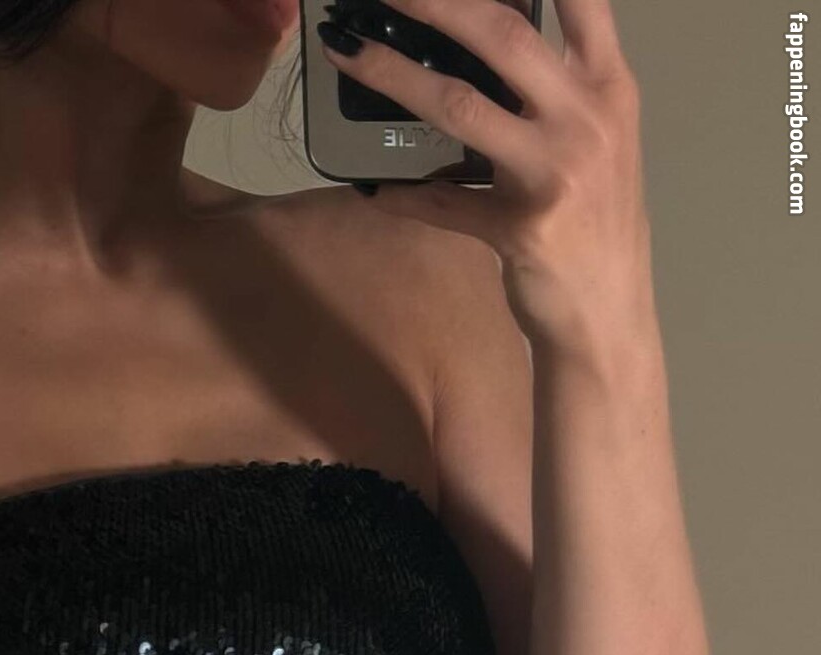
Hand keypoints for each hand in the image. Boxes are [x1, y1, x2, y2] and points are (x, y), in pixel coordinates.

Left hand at [318, 0, 654, 354]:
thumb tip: (481, 40)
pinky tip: (374, 187)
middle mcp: (588, 120)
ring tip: (350, 53)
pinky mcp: (522, 230)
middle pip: (504, 34)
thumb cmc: (596, 225)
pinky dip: (404, 194)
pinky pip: (445, 202)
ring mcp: (556, 174)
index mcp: (609, 89)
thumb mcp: (594, 141)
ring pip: (461, 106)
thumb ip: (553, 89)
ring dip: (395, 74)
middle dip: (435, 1)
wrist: (609, 318)